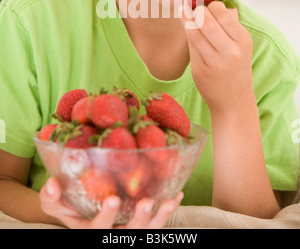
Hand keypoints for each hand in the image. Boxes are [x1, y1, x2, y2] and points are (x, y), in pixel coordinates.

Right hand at [40, 177, 182, 228]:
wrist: (84, 217)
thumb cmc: (71, 209)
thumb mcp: (57, 207)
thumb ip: (51, 198)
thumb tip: (52, 183)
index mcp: (92, 232)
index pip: (99, 230)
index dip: (106, 217)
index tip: (113, 200)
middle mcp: (113, 235)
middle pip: (129, 234)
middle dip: (140, 220)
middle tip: (146, 203)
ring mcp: (129, 232)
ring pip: (147, 231)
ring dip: (160, 218)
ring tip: (169, 201)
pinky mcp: (142, 227)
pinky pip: (157, 223)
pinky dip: (168, 210)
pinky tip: (177, 195)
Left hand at [181, 1, 253, 113]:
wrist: (233, 100)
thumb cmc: (235, 67)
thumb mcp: (240, 46)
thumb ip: (230, 25)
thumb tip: (222, 4)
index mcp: (243, 41)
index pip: (222, 14)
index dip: (211, 6)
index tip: (206, 6)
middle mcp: (231, 52)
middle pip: (206, 21)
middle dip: (197, 12)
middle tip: (193, 10)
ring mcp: (215, 62)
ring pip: (194, 32)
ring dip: (187, 20)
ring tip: (185, 14)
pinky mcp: (200, 70)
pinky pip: (190, 46)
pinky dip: (188, 34)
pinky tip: (187, 28)